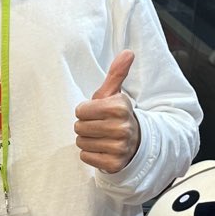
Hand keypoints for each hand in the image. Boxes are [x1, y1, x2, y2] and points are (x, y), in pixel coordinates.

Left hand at [74, 50, 140, 173]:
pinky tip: (102, 149)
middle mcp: (122, 127)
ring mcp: (120, 147)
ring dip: (87, 140)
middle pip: (79, 127)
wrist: (135, 142)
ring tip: (102, 137)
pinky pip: (85, 156)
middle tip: (100, 126)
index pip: (80, 111)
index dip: (85, 111)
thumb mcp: (114, 94)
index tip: (98, 113)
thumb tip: (127, 52)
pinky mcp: (114, 163)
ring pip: (81, 142)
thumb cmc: (116, 115)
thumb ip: (116, 73)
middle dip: (85, 126)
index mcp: (120, 107)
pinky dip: (90, 154)